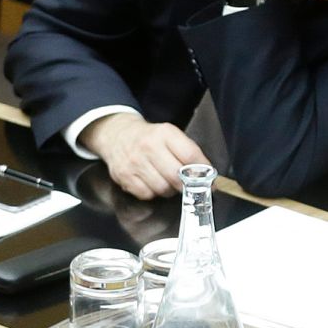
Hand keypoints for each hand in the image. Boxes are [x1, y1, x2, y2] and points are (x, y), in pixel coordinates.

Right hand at [80, 113, 208, 199]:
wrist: (118, 135)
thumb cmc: (150, 138)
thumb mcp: (171, 135)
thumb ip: (189, 152)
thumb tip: (208, 176)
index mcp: (165, 133)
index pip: (190, 155)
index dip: (202, 171)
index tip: (209, 179)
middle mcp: (148, 146)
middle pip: (176, 176)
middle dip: (186, 184)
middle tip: (188, 184)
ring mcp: (134, 162)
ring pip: (162, 188)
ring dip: (169, 189)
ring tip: (167, 180)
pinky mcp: (124, 176)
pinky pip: (146, 194)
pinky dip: (153, 193)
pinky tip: (152, 182)